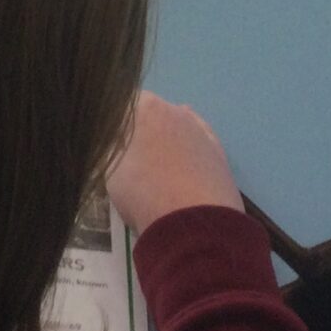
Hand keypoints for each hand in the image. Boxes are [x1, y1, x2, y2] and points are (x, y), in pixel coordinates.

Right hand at [106, 92, 245, 236]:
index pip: (124, 105)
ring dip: (168, 145)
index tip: (110, 147)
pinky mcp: (221, 156)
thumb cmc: (143, 191)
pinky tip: (183, 172)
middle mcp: (177, 111)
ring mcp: (202, 132)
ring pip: (179, 131)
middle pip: (153, 115)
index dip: (115, 127)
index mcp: (147, 107)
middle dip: (142, 133)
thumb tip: (117, 140)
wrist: (194, 224)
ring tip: (159, 174)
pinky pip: (198, 150)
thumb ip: (112, 146)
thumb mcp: (110, 168)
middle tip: (132, 162)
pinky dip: (188, 157)